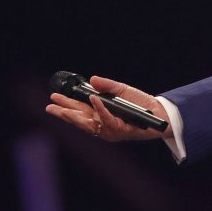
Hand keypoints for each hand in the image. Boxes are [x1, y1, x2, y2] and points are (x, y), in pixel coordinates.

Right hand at [45, 75, 172, 141]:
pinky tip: (93, 101)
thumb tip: (91, 79)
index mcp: (101, 115)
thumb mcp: (122, 90)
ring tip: (62, 110)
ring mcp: (111, 129)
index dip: (66, 105)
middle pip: (80, 120)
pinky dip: (100, 110)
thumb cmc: (141, 103)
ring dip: (75, 117)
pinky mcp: (121, 131)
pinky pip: (108, 120)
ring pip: (89, 125)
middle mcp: (104, 124)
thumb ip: (107, 85)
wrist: (161, 112)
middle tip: (50, 107)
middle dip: (64, 113)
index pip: (79, 110)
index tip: (54, 98)